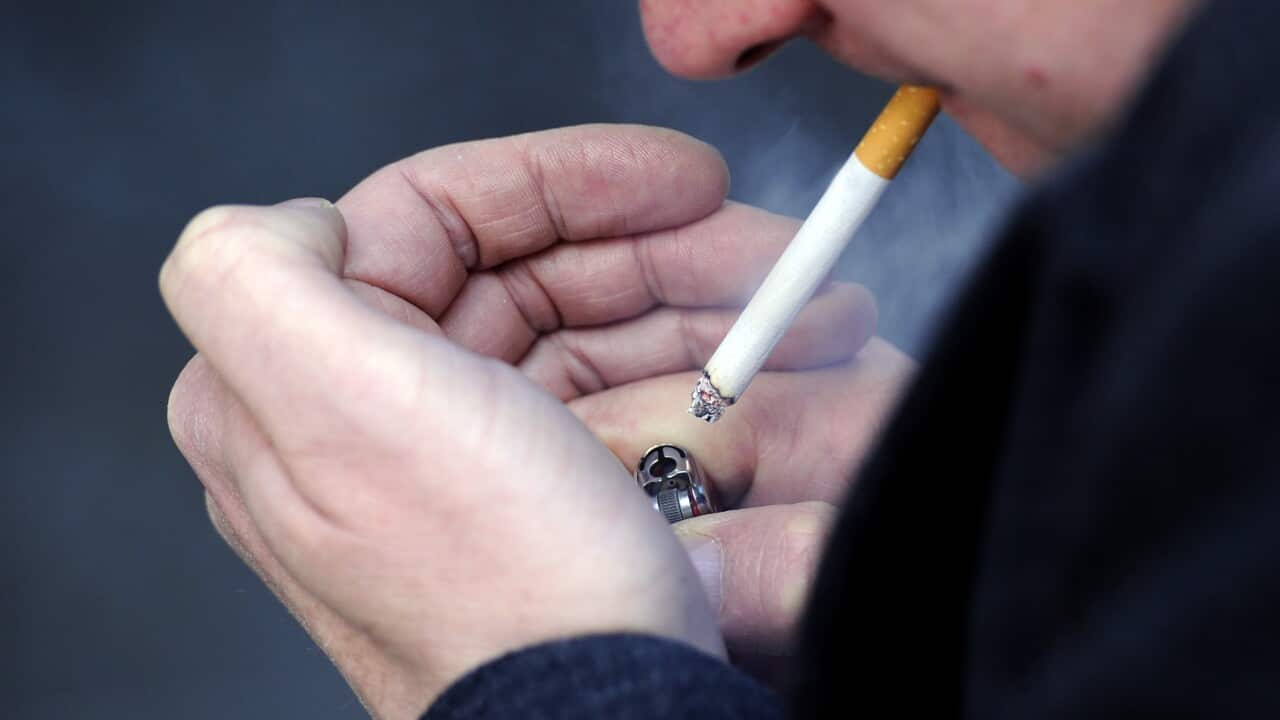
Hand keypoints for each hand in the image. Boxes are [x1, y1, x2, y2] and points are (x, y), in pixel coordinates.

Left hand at [162, 125, 912, 716]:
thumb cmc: (495, 588)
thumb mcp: (344, 408)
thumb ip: (251, 275)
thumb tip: (302, 217)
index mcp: (305, 385)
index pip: (431, 220)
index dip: (565, 181)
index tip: (680, 179)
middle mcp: (383, 418)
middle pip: (532, 276)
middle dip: (668, 251)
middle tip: (772, 252)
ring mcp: (476, 464)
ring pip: (600, 334)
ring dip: (713, 311)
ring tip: (812, 316)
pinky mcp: (550, 506)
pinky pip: (635, 402)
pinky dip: (714, 377)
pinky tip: (786, 374)